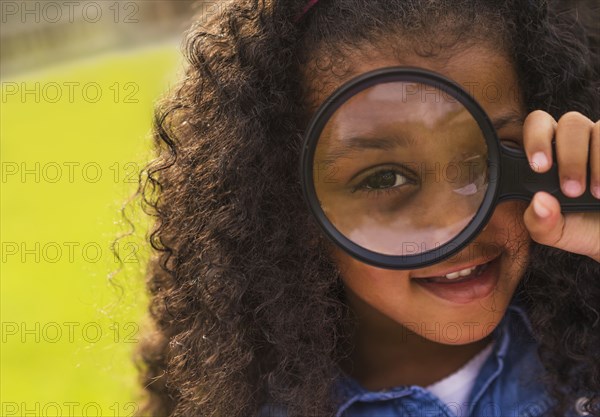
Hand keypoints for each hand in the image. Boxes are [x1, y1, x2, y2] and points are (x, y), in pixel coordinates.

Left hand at [522, 110, 599, 261]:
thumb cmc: (581, 227)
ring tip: (597, 194)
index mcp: (550, 152)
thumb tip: (539, 202)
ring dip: (597, 161)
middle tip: (572, 190)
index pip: (538, 124)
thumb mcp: (555, 232)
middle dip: (570, 157)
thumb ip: (539, 221)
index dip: (537, 139)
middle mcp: (578, 140)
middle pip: (571, 123)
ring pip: (599, 128)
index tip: (540, 167)